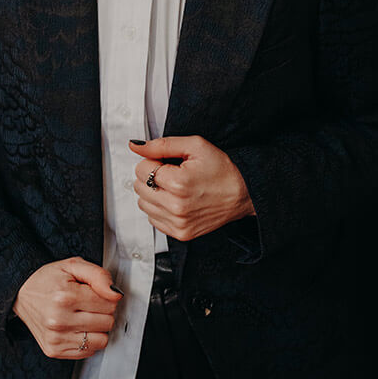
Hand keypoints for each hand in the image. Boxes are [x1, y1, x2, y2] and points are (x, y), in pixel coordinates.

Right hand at [13, 256, 122, 358]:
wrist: (21, 293)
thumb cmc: (48, 279)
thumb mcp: (73, 265)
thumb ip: (98, 276)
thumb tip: (115, 295)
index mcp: (66, 296)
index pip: (110, 304)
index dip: (106, 297)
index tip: (94, 293)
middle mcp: (59, 320)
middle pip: (107, 322)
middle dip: (102, 312)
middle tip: (88, 304)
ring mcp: (56, 338)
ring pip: (101, 341)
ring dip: (97, 328)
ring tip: (84, 317)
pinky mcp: (54, 350)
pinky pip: (88, 352)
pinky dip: (87, 341)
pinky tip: (76, 328)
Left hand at [131, 136, 254, 241]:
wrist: (243, 194)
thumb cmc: (222, 169)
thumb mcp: (195, 146)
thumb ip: (162, 145)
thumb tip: (135, 146)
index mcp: (178, 183)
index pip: (141, 168)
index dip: (153, 161)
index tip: (168, 162)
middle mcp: (176, 206)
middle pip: (139, 186)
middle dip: (151, 176)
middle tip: (172, 173)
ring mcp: (178, 223)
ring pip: (143, 203)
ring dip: (154, 193)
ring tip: (174, 187)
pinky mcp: (181, 233)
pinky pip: (153, 219)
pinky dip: (160, 208)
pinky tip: (175, 200)